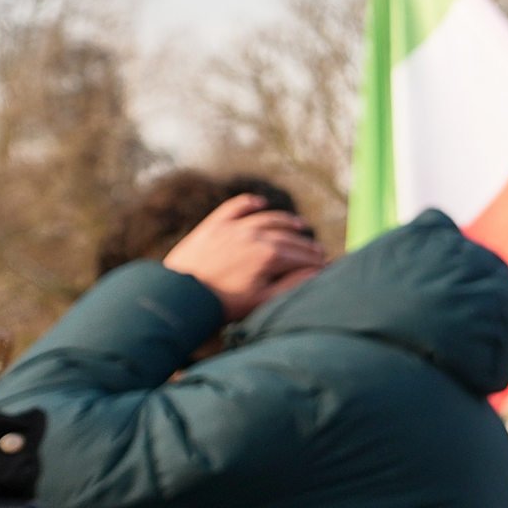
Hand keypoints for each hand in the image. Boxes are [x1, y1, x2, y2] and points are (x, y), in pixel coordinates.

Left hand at [164, 193, 325, 314]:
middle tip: (318, 251)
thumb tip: (317, 272)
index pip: (302, 255)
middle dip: (306, 245)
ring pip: (268, 218)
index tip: (327, 265)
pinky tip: (260, 203)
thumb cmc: (223, 304)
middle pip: (289, 237)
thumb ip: (292, 285)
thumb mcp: (262, 301)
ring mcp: (234, 227)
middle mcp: (255, 234)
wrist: (179, 296)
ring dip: (287, 221)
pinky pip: (236, 207)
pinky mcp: (214, 225)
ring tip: (299, 226)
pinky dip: (250, 203)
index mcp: (269, 254)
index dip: (317, 262)